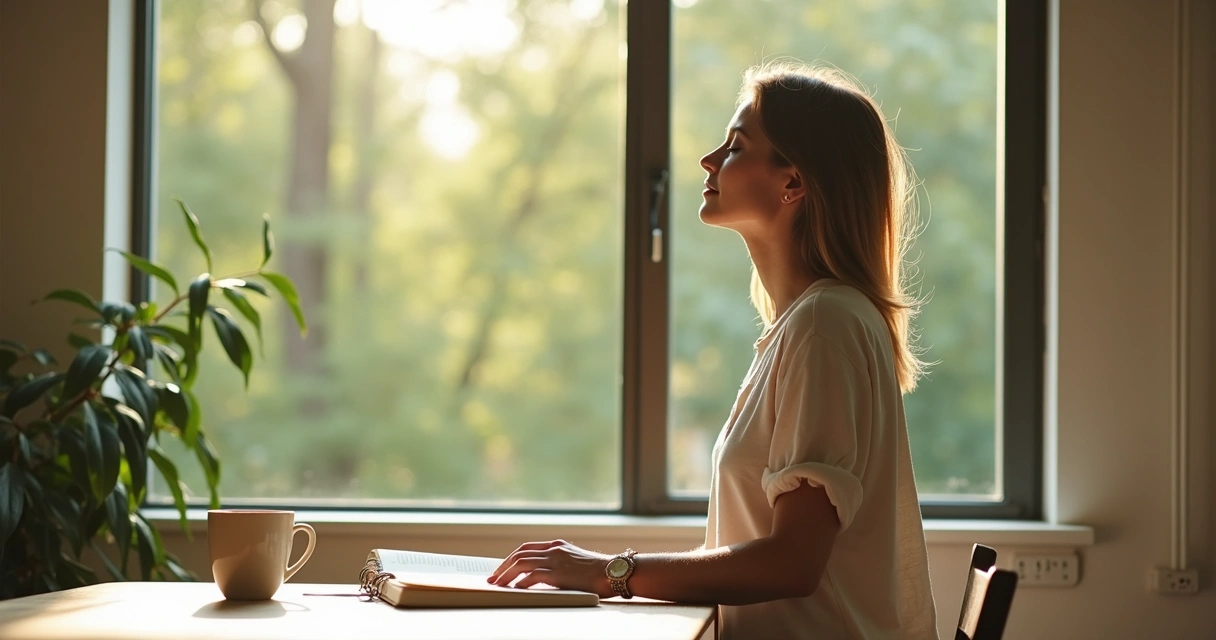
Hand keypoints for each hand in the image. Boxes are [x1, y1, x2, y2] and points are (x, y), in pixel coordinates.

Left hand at [487, 539, 613, 596]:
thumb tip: (542, 576)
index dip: (511, 558)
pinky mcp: (558, 574)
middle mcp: (553, 550)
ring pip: (521, 563)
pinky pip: (532, 576)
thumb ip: (560, 563)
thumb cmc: (599, 571)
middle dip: (503, 566)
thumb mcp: (576, 561)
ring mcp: (555, 561)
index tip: (501, 569)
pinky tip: (515, 590)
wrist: (615, 572)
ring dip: (506, 574)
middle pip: (519, 554)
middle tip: (493, 578)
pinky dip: (520, 583)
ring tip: (497, 585)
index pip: (526, 548)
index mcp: (557, 545)